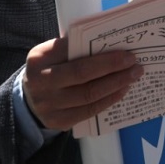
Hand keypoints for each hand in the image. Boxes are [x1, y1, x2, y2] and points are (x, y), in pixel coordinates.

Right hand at [22, 37, 142, 130]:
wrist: (31, 99)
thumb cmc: (52, 69)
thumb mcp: (55, 54)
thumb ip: (76, 48)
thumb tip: (114, 42)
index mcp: (40, 58)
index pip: (73, 50)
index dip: (100, 51)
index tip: (125, 49)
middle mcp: (40, 81)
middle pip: (82, 73)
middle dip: (112, 67)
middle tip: (134, 62)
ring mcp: (48, 104)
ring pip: (88, 94)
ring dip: (116, 84)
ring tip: (133, 75)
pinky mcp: (57, 121)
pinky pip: (89, 111)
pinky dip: (109, 100)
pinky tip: (122, 90)